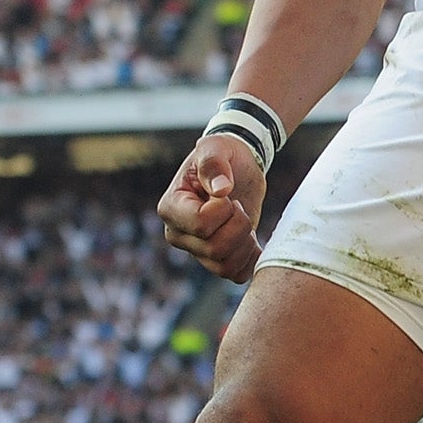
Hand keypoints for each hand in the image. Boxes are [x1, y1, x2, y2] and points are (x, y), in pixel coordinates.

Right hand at [159, 133, 268, 282]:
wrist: (238, 165)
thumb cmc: (222, 154)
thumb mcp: (216, 147)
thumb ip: (214, 164)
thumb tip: (221, 190)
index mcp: (171, 208)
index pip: (200, 224)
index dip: (224, 210)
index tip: (226, 193)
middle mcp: (179, 234)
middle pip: (214, 249)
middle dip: (238, 224)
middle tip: (237, 205)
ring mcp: (197, 251)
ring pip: (225, 266)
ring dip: (245, 243)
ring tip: (243, 219)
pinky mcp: (217, 260)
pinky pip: (236, 275)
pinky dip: (250, 259)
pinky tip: (251, 238)